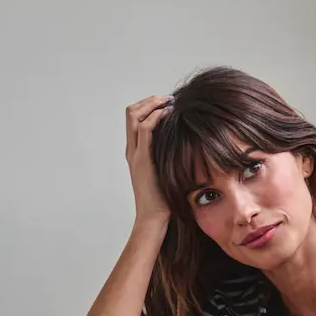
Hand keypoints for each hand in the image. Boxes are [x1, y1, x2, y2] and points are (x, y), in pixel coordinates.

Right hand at [125, 94, 172, 225]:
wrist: (153, 216)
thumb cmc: (162, 197)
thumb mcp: (164, 171)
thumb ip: (167, 157)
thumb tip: (184, 145)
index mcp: (135, 151)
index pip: (133, 118)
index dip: (148, 106)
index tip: (166, 104)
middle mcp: (132, 149)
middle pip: (130, 112)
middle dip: (149, 100)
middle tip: (168, 99)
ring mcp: (135, 153)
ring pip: (134, 116)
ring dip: (152, 104)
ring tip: (169, 102)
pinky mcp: (143, 159)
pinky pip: (145, 130)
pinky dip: (156, 117)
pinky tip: (169, 114)